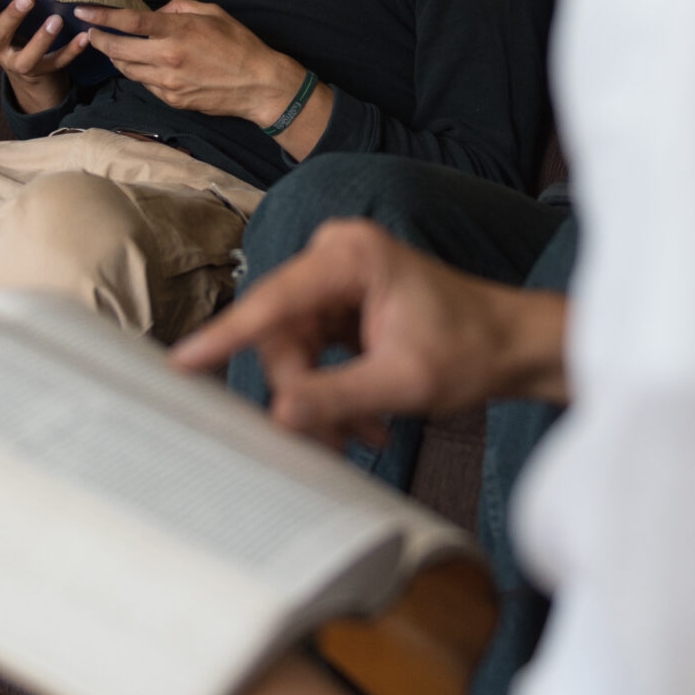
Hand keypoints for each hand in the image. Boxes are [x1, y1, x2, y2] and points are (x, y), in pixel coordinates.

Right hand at [0, 0, 89, 112]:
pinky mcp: (39, 71)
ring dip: (41, 39)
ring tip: (56, 20)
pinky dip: (70, 52)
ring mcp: (15, 64)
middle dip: (11, 18)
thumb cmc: (3, 24)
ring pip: (26, 58)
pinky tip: (83, 37)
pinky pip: (55, 63)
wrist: (20, 60)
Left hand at [74, 0, 302, 123]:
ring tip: (114, 47)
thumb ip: (179, 8)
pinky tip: (145, 65)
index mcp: (177, 32)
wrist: (258, 86)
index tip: (83, 11)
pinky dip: (140, 72)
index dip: (101, 16)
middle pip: (117, 50)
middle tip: (91, 32)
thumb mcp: (212, 13)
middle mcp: (167, 58)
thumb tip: (156, 14)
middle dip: (99, 40)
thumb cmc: (239, 45)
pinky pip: (144, 84)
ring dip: (116, 57)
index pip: (128, 22)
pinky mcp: (171, 100)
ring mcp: (167, 83)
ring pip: (127, 70)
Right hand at [171, 218, 571, 447]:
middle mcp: (336, 256)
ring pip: (291, 350)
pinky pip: (309, 352)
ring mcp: (336, 280)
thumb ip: (337, 397)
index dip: (225, 337)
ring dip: (318, 399)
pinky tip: (362, 421)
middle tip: (327, 438)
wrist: (511, 345)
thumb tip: (280, 414)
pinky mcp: (339, 304)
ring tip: (359, 434)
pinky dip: (329, 390)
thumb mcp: (404, 382)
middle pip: (280, 334)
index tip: (182, 363)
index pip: (273, 302)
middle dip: (299, 390)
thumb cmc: (472, 350)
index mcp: (351, 256)